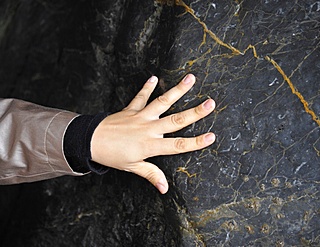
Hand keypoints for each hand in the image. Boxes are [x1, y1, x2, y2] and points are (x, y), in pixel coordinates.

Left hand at [90, 74, 215, 193]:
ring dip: (177, 90)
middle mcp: (149, 129)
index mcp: (150, 145)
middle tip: (210, 103)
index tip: (212, 137)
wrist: (91, 141)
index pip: (178, 145)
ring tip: (190, 79)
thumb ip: (151, 175)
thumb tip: (165, 189)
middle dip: (195, 112)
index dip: (196, 142)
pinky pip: (141, 97)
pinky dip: (147, 87)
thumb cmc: (112, 156)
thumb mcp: (133, 167)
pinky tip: (155, 78)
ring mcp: (141, 117)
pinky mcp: (131, 109)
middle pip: (176, 120)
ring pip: (162, 102)